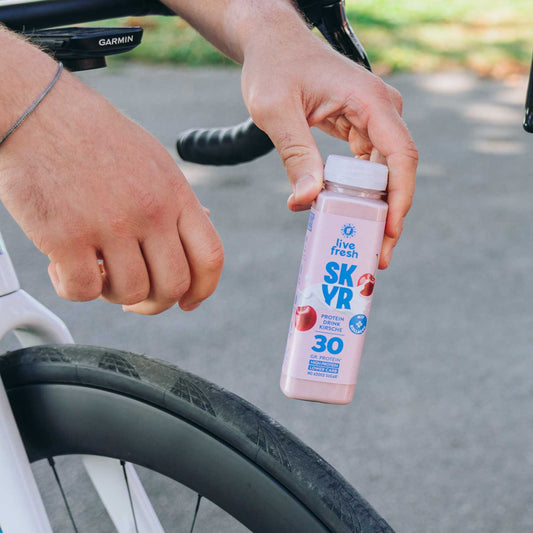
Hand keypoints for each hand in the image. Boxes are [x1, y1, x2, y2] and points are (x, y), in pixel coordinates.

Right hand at [0, 61, 223, 314]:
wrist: (35, 109)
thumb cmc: (94, 137)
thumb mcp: (153, 160)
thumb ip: (178, 200)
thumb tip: (206, 223)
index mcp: (175, 194)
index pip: (210, 256)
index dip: (203, 289)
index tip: (188, 302)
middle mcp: (150, 211)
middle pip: (173, 286)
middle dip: (154, 302)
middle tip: (132, 297)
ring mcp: (110, 224)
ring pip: (131, 293)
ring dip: (111, 293)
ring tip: (95, 269)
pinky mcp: (66, 236)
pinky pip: (83, 291)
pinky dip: (72, 288)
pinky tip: (62, 266)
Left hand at [240, 11, 417, 268]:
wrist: (272, 44)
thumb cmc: (274, 67)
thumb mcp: (277, 112)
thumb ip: (296, 154)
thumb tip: (306, 201)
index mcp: (370, 101)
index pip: (400, 155)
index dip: (400, 198)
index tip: (389, 232)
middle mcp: (381, 110)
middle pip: (396, 171)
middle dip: (388, 216)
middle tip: (375, 255)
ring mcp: (372, 119)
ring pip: (382, 174)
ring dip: (373, 209)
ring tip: (362, 243)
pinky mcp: (359, 127)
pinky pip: (366, 167)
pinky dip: (358, 193)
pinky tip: (347, 214)